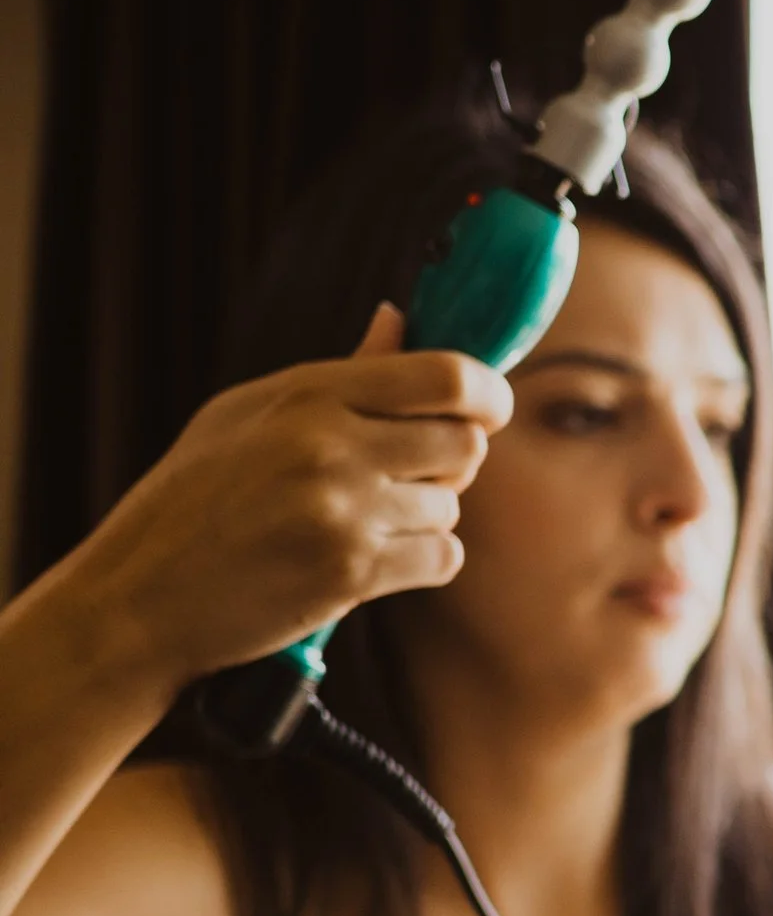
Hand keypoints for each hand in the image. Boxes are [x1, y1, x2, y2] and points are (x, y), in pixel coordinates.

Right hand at [67, 307, 507, 704]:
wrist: (141, 596)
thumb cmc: (192, 501)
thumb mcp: (247, 415)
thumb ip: (338, 373)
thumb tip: (400, 319)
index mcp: (307, 394)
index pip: (446, 376)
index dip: (486, 394)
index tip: (488, 409)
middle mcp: (330, 445)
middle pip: (464, 443)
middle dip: (452, 462)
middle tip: (409, 476)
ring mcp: (343, 511)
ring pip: (450, 505)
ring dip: (423, 518)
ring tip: (360, 524)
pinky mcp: (351, 574)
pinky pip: (441, 558)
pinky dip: (420, 563)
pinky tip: (370, 562)